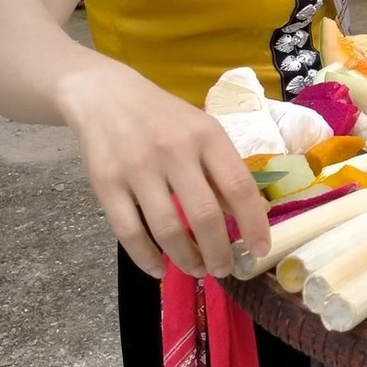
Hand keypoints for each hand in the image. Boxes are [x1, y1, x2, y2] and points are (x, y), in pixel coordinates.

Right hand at [57, 65, 270, 278]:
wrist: (106, 97)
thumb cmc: (166, 120)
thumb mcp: (203, 132)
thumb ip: (224, 171)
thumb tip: (253, 215)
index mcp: (206, 136)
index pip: (238, 186)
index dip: (253, 223)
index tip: (260, 250)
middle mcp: (174, 151)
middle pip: (203, 214)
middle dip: (218, 251)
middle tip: (223, 268)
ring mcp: (137, 168)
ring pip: (166, 229)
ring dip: (185, 259)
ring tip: (197, 270)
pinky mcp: (106, 184)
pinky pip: (129, 232)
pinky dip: (146, 258)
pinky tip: (159, 268)